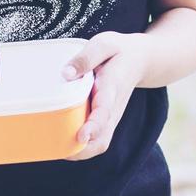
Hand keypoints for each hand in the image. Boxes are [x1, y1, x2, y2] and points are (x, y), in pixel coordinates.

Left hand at [61, 31, 148, 161]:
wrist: (141, 60)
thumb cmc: (119, 51)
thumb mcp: (105, 44)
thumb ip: (86, 57)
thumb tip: (65, 74)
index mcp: (112, 88)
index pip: (104, 111)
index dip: (93, 126)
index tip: (81, 135)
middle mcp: (113, 108)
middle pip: (102, 139)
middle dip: (81, 150)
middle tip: (56, 148)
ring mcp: (111, 117)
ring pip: (99, 144)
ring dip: (79, 152)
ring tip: (53, 147)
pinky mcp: (107, 120)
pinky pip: (96, 140)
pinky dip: (80, 147)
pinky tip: (60, 140)